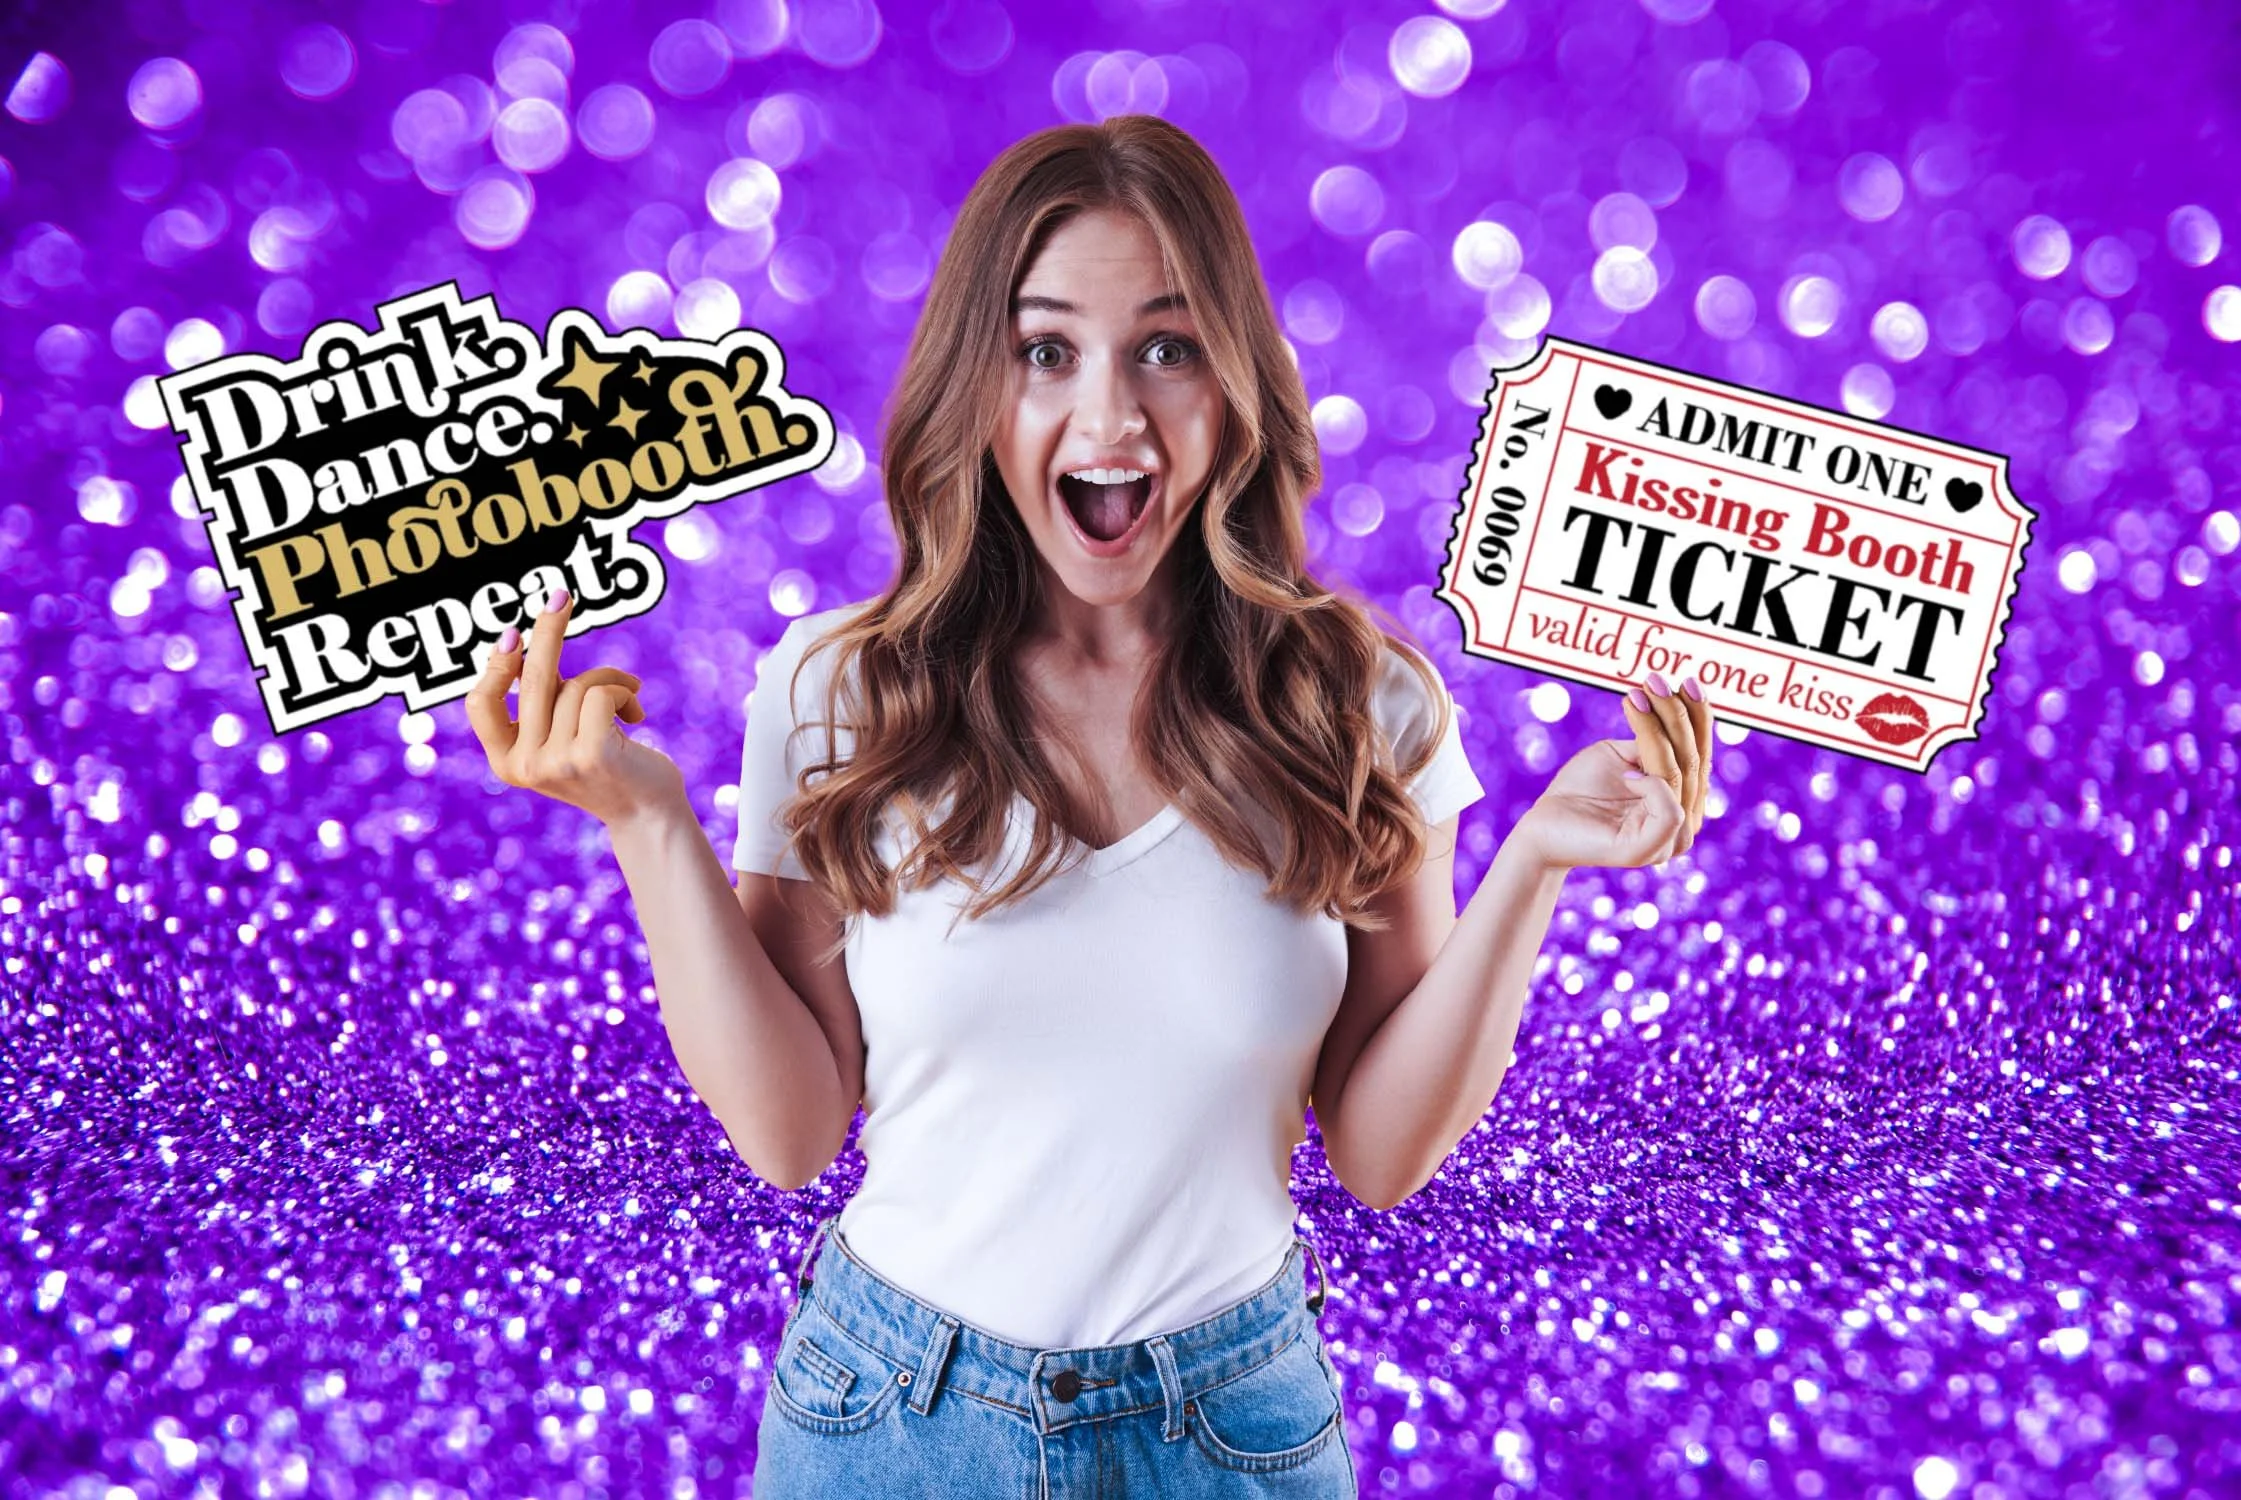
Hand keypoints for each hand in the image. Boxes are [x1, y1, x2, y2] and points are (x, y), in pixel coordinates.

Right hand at [463, 588, 686, 829]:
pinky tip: (637, 716)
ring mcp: (556, 762)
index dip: (493, 666)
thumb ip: (541, 702)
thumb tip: (520, 645)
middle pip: (532, 679)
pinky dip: (624, 691)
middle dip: (549, 630)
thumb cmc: (607, 764)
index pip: (478, 704)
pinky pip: (601, 692)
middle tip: (561, 595)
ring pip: (576, 685)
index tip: (512, 634)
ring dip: (610, 680)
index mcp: (506, 761)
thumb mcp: (561, 735)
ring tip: (630, 699)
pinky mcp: (592, 754)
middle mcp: (525, 765)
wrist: (649, 813)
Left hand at [1514, 672, 1714, 870]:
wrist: (1543, 824)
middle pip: (1693, 759)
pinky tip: (1627, 773)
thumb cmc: (1580, 788)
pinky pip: (1669, 810)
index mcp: (1683, 798)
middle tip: (1655, 680)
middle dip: (1676, 714)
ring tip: (1634, 699)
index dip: (1696, 716)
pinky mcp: (1646, 850)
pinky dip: (1651, 784)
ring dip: (1658, 731)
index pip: (1699, 752)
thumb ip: (1652, 743)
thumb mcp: (1619, 755)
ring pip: (1679, 775)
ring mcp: (1668, 840)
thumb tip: (1674, 718)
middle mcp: (1685, 822)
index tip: (1686, 679)